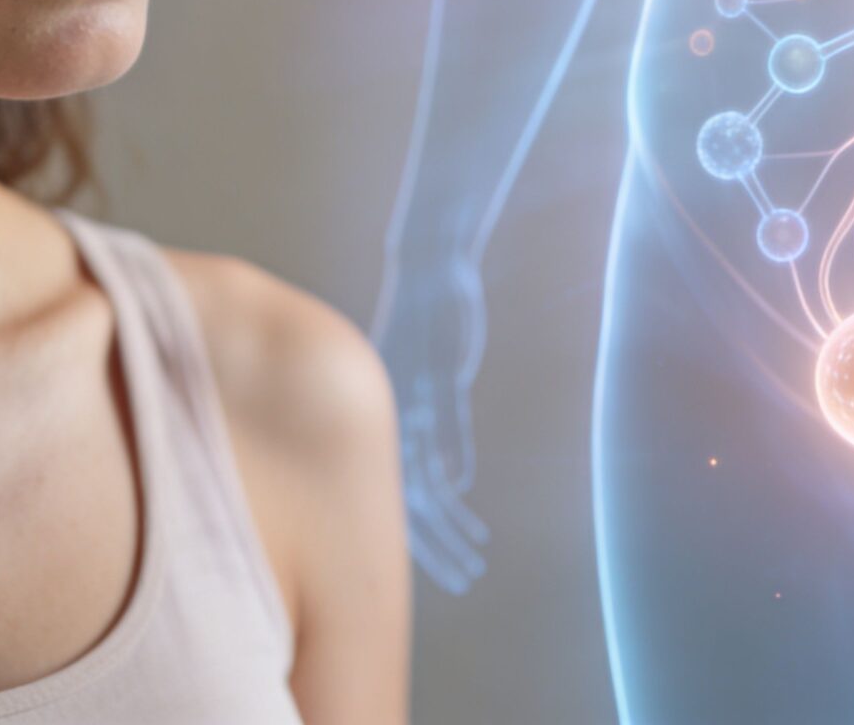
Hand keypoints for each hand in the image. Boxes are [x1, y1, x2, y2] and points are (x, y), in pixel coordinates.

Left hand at [372, 255, 489, 594]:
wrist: (429, 275)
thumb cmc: (428, 330)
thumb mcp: (427, 388)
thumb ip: (429, 432)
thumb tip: (449, 480)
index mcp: (382, 425)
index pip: (389, 501)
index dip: (415, 541)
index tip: (440, 569)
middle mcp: (392, 418)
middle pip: (406, 502)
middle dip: (436, 547)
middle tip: (460, 578)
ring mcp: (414, 399)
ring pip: (425, 475)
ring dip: (449, 520)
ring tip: (472, 553)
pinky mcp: (436, 376)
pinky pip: (442, 427)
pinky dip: (452, 458)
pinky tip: (460, 489)